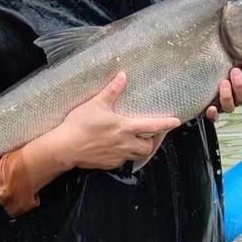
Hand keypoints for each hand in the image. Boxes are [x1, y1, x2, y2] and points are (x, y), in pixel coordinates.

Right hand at [44, 71, 179, 170]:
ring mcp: (117, 156)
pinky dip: (125, 155)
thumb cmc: (79, 125)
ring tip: (138, 141)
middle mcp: (124, 144)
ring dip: (141, 149)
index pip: (152, 126)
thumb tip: (122, 76)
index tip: (176, 122)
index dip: (166, 124)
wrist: (65, 148)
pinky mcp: (109, 164)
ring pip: (137, 156)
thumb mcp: (95, 103)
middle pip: (148, 147)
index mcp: (124, 127)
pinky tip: (119, 148)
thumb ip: (111, 90)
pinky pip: (123, 161)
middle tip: (153, 134)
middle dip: (153, 141)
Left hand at [205, 59, 241, 121]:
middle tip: (234, 71)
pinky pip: (214, 117)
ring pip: (230, 107)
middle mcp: (238, 97)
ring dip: (228, 97)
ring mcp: (225, 104)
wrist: (205, 73)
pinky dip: (213, 114)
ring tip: (223, 83)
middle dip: (240, 85)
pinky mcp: (212, 109)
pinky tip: (211, 108)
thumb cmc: (227, 66)